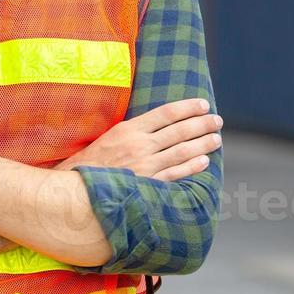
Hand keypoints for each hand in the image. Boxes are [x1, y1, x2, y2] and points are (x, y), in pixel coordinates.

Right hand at [55, 98, 221, 181]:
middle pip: (179, 130)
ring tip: (216, 138)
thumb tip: (154, 125)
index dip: (188, 107)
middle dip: (202, 123)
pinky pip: (176, 173)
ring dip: (202, 143)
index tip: (203, 104)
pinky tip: (204, 161)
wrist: (76, 189)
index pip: (166, 113)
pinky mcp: (148, 184)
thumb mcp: (106, 138)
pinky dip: (192, 166)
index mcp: (127, 129)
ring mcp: (145, 165)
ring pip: (182, 151)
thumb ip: (130, 132)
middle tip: (217, 120)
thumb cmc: (88, 163)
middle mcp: (139, 145)